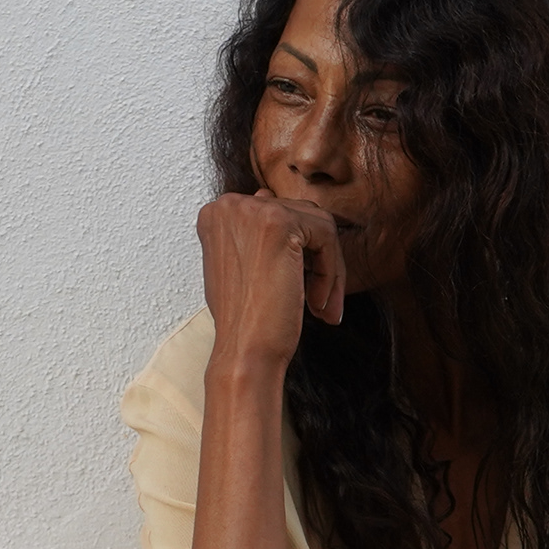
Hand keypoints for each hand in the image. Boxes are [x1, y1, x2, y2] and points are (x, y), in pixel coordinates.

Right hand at [197, 187, 343, 379]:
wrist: (244, 352)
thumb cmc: (245, 320)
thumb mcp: (240, 266)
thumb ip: (250, 232)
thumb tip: (267, 197)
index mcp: (217, 214)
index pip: (276, 214)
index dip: (299, 253)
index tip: (302, 289)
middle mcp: (229, 205)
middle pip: (300, 215)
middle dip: (317, 260)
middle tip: (319, 301)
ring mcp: (252, 210)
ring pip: (318, 225)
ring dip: (328, 268)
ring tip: (321, 305)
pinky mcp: (279, 222)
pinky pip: (327, 236)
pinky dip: (332, 272)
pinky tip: (318, 303)